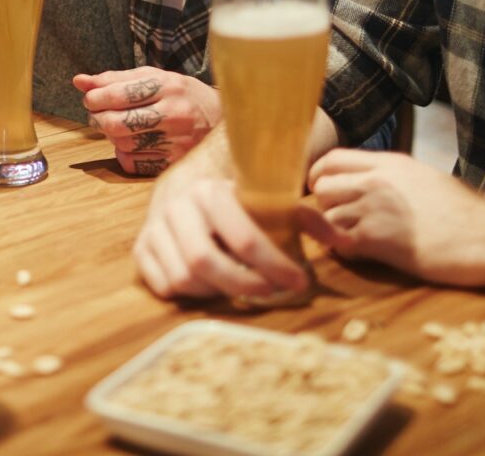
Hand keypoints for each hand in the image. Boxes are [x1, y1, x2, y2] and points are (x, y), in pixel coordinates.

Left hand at [73, 68, 218, 174]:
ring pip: (122, 144)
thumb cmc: (183, 95)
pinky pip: (133, 163)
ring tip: (116, 126)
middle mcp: (174, 114)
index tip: (90, 98)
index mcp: (168, 87)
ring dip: (110, 136)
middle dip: (98, 118)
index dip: (95, 97)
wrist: (223, 119)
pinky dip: (124, 153)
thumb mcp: (155, 78)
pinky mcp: (175, 162)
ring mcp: (176, 141)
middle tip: (96, 114)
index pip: (118, 94)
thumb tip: (79, 81)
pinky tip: (132, 143)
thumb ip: (116, 79)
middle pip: (117, 123)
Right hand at [133, 161, 309, 299]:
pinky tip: (211, 286)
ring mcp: (154, 229)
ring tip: (239, 286)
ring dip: (215, 290)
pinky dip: (190, 293)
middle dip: (243, 285)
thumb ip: (308, 219)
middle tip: (270, 293)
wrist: (185, 191)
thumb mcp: (271, 204)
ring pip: (183, 278)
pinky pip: (164, 285)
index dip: (274, 265)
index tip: (299, 282)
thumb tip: (343, 241)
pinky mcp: (141, 250)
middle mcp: (176, 207)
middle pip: (206, 262)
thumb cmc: (237, 205)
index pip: (243, 238)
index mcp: (209, 191)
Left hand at [306, 149, 484, 286]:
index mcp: (390, 163)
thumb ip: (392, 177)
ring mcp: (375, 208)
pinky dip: (342, 249)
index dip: (320, 175)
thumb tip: (369, 183)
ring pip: (327, 216)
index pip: (333, 159)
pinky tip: (362, 253)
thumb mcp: (425, 179)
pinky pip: (338, 241)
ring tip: (356, 240)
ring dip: (335, 230)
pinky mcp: (378, 238)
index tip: (322, 190)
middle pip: (323, 186)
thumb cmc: (466, 213)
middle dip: (326, 205)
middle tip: (342, 220)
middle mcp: (377, 180)